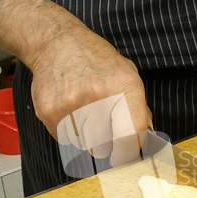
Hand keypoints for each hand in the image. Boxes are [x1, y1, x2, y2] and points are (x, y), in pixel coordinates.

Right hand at [30, 27, 152, 165]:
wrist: (57, 42)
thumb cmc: (97, 61)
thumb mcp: (127, 76)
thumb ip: (139, 110)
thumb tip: (146, 140)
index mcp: (124, 87)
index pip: (131, 134)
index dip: (129, 152)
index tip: (124, 155)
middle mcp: (98, 96)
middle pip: (105, 146)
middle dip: (105, 143)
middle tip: (101, 125)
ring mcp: (71, 105)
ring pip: (84, 146)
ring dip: (86, 137)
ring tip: (84, 112)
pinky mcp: (50, 112)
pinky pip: (64, 139)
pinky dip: (68, 131)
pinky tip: (70, 110)